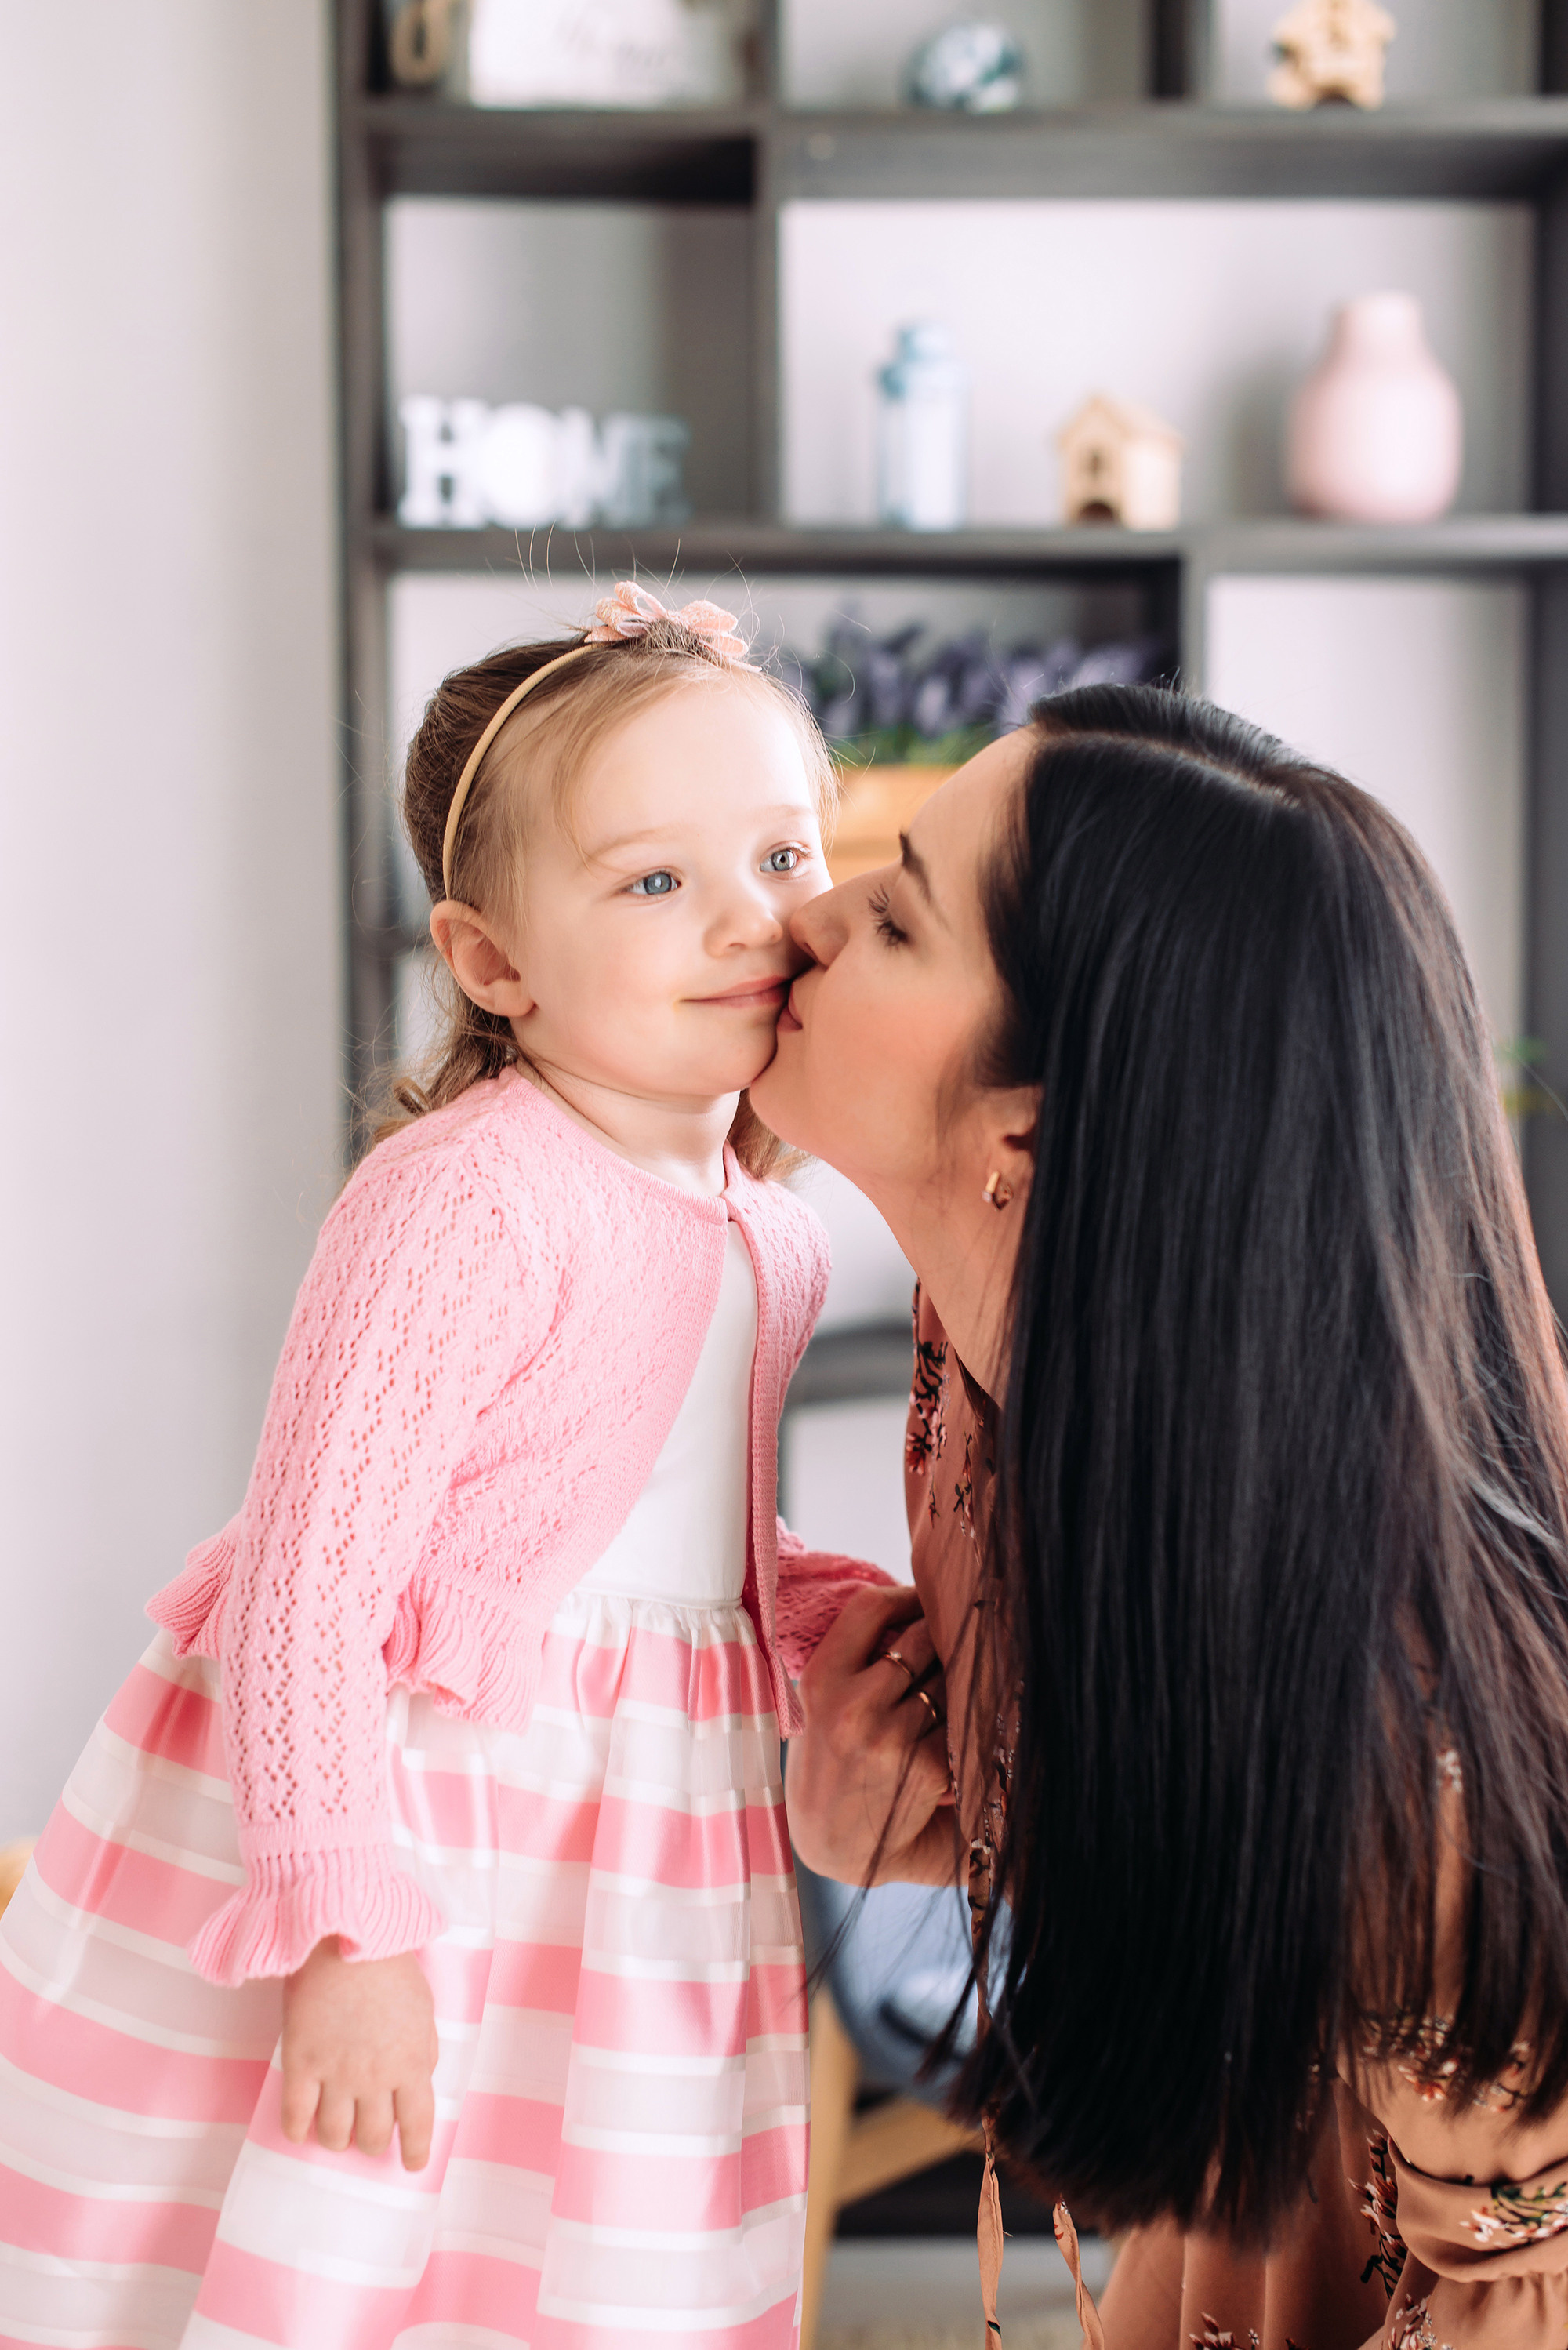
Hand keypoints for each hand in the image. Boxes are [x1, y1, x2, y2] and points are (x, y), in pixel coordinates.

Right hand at [281, 1938, 438, 2169]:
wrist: (345, 1936)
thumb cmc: (390, 1967)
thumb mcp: (423, 2010)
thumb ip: (423, 2051)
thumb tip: (417, 2082)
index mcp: (411, 2062)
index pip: (418, 2125)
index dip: (415, 2152)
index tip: (411, 2163)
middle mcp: (375, 2077)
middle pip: (372, 2137)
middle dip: (371, 2143)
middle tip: (367, 2135)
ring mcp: (336, 2072)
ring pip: (334, 2135)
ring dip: (336, 2139)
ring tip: (336, 2129)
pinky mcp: (301, 2061)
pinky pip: (295, 2115)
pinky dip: (298, 2130)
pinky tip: (301, 2129)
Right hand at [787, 1584, 955, 1888]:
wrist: (833, 1845)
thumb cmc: (827, 1764)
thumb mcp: (817, 1705)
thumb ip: (854, 1660)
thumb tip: (914, 1609)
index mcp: (822, 1681)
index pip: (870, 1609)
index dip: (903, 1597)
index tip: (919, 1602)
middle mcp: (854, 1706)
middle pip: (921, 1638)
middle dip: (938, 1638)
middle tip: (947, 1642)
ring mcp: (892, 1737)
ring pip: (947, 1678)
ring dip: (954, 1680)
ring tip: (944, 1693)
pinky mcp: (927, 1767)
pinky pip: (959, 1722)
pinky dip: (961, 1721)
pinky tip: (950, 1730)